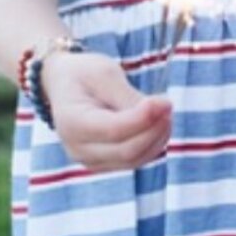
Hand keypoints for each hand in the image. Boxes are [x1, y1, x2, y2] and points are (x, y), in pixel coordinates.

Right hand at [44, 49, 172, 171]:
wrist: (66, 84)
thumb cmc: (85, 75)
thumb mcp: (104, 74)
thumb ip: (128, 96)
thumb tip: (159, 111)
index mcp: (71, 122)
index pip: (114, 130)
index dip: (144, 119)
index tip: (165, 101)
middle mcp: (77, 148)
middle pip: (127, 151)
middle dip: (155, 129)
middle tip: (168, 105)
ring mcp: (90, 160)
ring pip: (134, 159)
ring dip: (157, 137)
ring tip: (165, 111)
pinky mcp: (105, 162)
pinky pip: (135, 160)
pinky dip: (152, 144)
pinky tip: (159, 123)